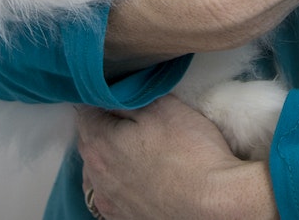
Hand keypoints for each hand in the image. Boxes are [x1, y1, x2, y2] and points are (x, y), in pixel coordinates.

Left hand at [75, 97, 277, 219]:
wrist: (212, 205)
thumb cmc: (190, 153)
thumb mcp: (164, 106)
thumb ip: (133, 95)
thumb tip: (115, 90)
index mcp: (99, 142)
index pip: (85, 110)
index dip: (102, 97)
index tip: (121, 93)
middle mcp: (95, 175)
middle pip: (89, 140)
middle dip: (103, 125)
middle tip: (131, 116)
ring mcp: (108, 200)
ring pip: (96, 170)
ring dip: (108, 156)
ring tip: (134, 148)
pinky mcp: (122, 218)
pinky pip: (108, 194)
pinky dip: (116, 182)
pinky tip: (135, 177)